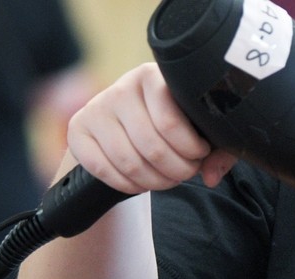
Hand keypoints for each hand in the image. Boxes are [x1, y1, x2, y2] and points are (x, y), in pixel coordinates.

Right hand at [66, 63, 237, 193]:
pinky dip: (126, 184)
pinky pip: (103, 168)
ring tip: (167, 179)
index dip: (191, 149)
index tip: (200, 154)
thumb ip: (217, 150)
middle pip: (152, 147)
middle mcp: (121, 87)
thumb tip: (212, 176)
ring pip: (128, 162)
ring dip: (154, 181)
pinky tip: (140, 182)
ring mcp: (96, 108)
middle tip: (185, 172)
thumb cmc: (169, 123)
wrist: (124, 123)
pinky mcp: (78, 130)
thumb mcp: (198, 129)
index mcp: (153, 77)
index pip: (170, 122)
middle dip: (176, 170)